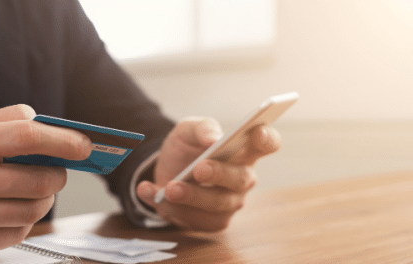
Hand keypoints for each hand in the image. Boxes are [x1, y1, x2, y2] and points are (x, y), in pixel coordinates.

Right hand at [0, 105, 91, 257]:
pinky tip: (10, 209)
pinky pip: (19, 233)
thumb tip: (48, 124)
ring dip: (45, 199)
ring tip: (33, 190)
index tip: (85, 146)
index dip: (63, 141)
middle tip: (55, 172)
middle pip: (39, 181)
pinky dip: (24, 220)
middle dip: (58, 176)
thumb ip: (7, 119)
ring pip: (34, 210)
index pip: (26, 137)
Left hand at [136, 117, 280, 231]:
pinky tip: (148, 192)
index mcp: (244, 150)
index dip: (267, 139)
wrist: (163, 171)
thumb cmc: (186, 149)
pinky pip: (193, 219)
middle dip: (220, 174)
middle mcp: (242, 178)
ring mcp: (229, 202)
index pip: (267, 144)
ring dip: (192, 196)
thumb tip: (212, 138)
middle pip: (241, 178)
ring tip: (169, 188)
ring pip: (217, 204)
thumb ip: (201, 128)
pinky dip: (167, 206)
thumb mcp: (187, 130)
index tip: (256, 132)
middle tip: (199, 169)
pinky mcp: (211, 221)